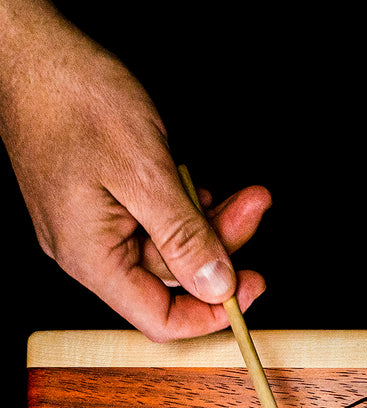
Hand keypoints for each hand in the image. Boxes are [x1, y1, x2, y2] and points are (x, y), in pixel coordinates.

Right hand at [0, 1, 269, 340]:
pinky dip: (184, 206)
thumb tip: (216, 287)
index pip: (160, 319)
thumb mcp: (144, 172)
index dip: (210, 314)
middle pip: (173, 276)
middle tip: (254, 207)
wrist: (31, 47)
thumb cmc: (71, 98)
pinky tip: (196, 183)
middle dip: (222, 244)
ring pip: (170, 244)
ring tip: (243, 193)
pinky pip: (154, 220)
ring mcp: (94, 225)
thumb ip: (183, 238)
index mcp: (91, 256)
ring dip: (211, 220)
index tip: (250, 288)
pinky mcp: (102, 201)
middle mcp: (88, 249)